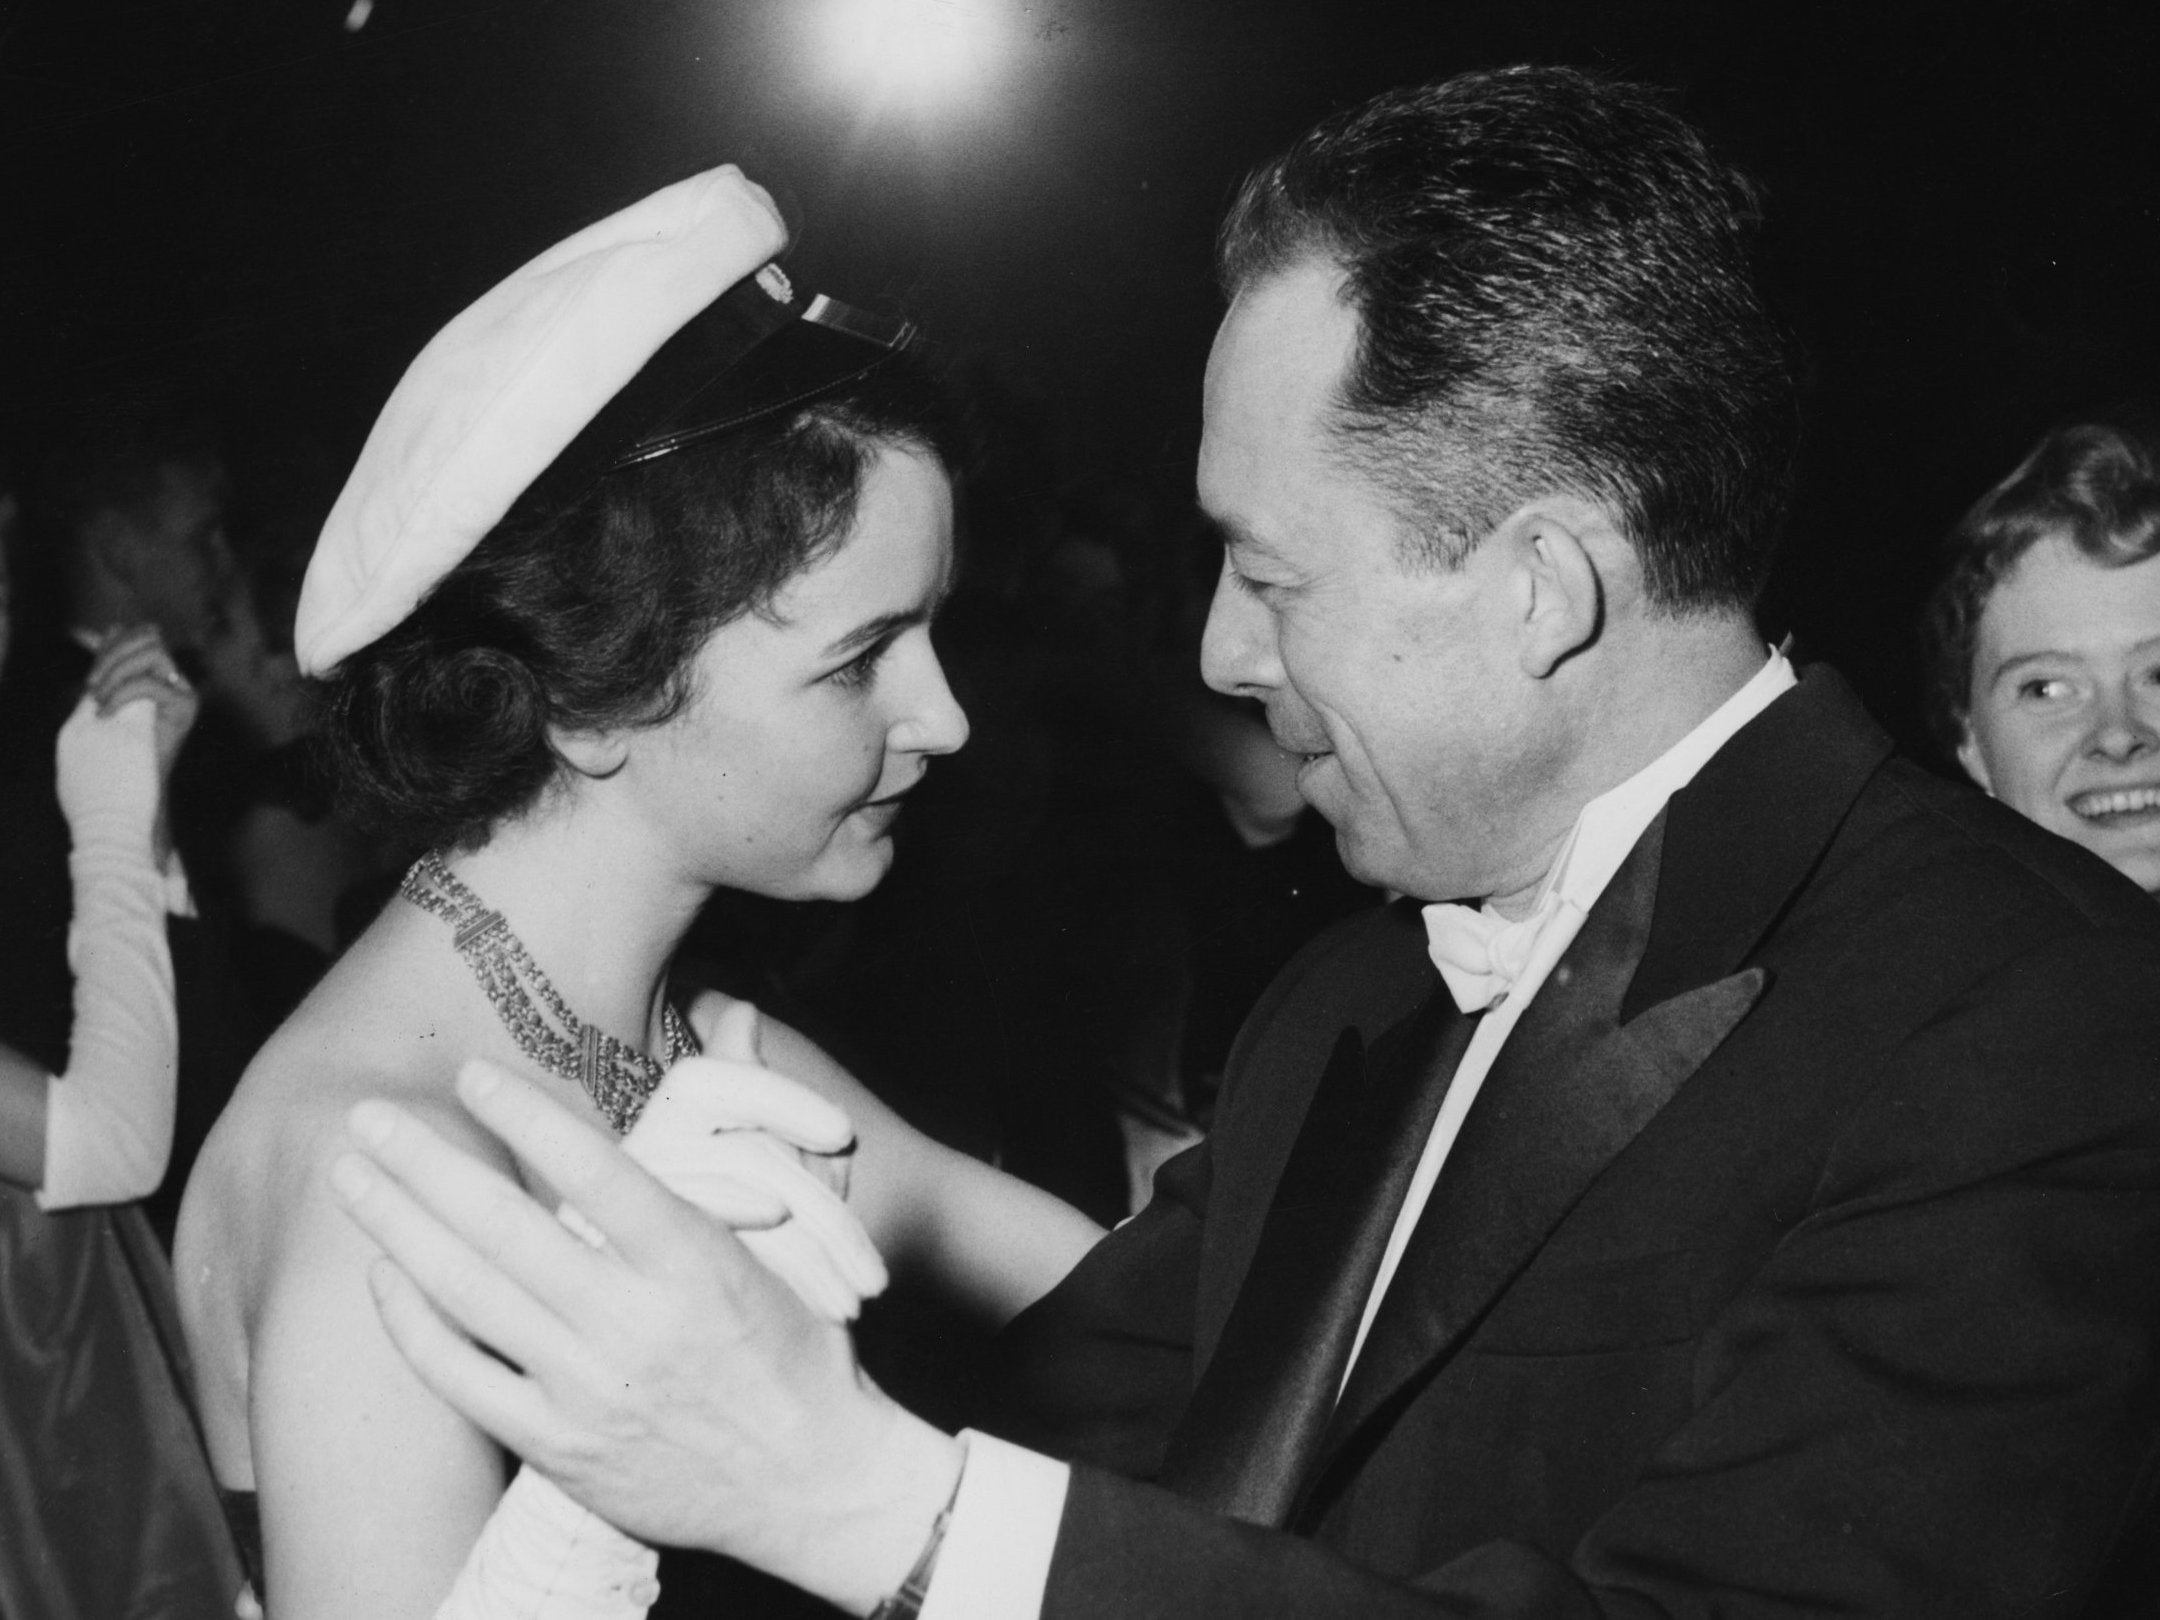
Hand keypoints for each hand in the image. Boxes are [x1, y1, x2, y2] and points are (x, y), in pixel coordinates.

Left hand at [85, 625, 198, 788]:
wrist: (130, 795)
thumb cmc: (114, 753)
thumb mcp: (103, 703)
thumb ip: (105, 670)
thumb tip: (101, 632)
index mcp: (156, 677)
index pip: (140, 638)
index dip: (114, 642)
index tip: (93, 667)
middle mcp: (174, 681)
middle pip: (148, 640)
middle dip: (113, 654)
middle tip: (92, 685)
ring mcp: (182, 692)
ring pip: (153, 654)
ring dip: (117, 670)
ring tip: (98, 697)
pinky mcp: (185, 707)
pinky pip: (150, 684)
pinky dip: (121, 693)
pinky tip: (106, 712)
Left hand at [332, 1062, 962, 1614]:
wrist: (814, 1482)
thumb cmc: (799, 1347)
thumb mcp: (788, 1240)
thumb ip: (727, 1151)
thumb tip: (722, 1033)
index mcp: (694, 1260)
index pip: (593, 1169)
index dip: (525, 1116)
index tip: (471, 1072)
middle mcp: (633, 1321)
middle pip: (504, 1227)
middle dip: (425, 1163)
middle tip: (368, 1116)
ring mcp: (588, 1388)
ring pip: (468, 1294)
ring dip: (398, 1228)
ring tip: (351, 1177)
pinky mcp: (559, 1446)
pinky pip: (462, 1378)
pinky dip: (413, 1323)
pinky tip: (385, 1275)